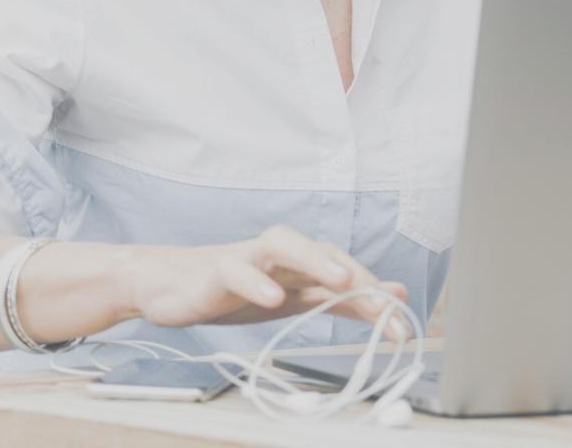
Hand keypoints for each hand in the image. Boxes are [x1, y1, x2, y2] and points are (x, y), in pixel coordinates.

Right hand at [123, 224, 408, 328]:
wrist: (168, 285)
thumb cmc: (235, 289)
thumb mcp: (294, 299)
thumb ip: (343, 299)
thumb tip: (395, 296)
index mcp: (297, 264)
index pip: (342, 270)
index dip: (374, 294)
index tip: (403, 327)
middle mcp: (276, 255)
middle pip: (318, 248)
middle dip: (354, 272)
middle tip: (386, 300)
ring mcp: (245, 260)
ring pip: (281, 243)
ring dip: (312, 257)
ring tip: (340, 279)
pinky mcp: (214, 273)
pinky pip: (235, 270)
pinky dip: (255, 281)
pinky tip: (273, 299)